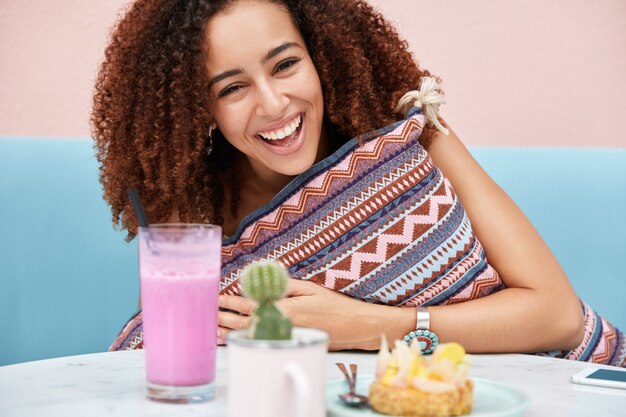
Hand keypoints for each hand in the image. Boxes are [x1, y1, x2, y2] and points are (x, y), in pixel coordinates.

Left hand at [217, 279, 382, 349]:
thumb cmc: (333, 304)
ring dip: (231, 331)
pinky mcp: (289, 343)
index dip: (232, 301)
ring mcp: (285, 337)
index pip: (252, 305)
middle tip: (209, 313)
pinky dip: (246, 339)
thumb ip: (284, 286)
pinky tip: (236, 338)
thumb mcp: (309, 288)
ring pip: (252, 335)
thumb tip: (261, 282)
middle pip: (247, 323)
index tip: (217, 297)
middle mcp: (282, 326)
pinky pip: (262, 341)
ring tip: (214, 328)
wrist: (353, 326)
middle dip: (225, 317)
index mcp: (286, 309)